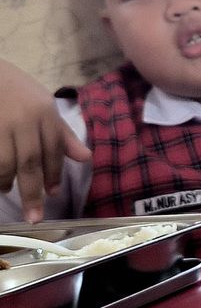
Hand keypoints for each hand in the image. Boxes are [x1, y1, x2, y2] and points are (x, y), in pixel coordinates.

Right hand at [0, 60, 90, 221]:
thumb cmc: (19, 91)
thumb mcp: (46, 106)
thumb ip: (62, 134)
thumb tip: (86, 158)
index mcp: (45, 113)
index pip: (53, 150)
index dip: (54, 173)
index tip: (53, 193)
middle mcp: (24, 120)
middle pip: (30, 161)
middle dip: (33, 191)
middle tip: (34, 216)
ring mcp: (0, 125)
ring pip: (5, 161)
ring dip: (7, 181)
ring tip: (7, 190)